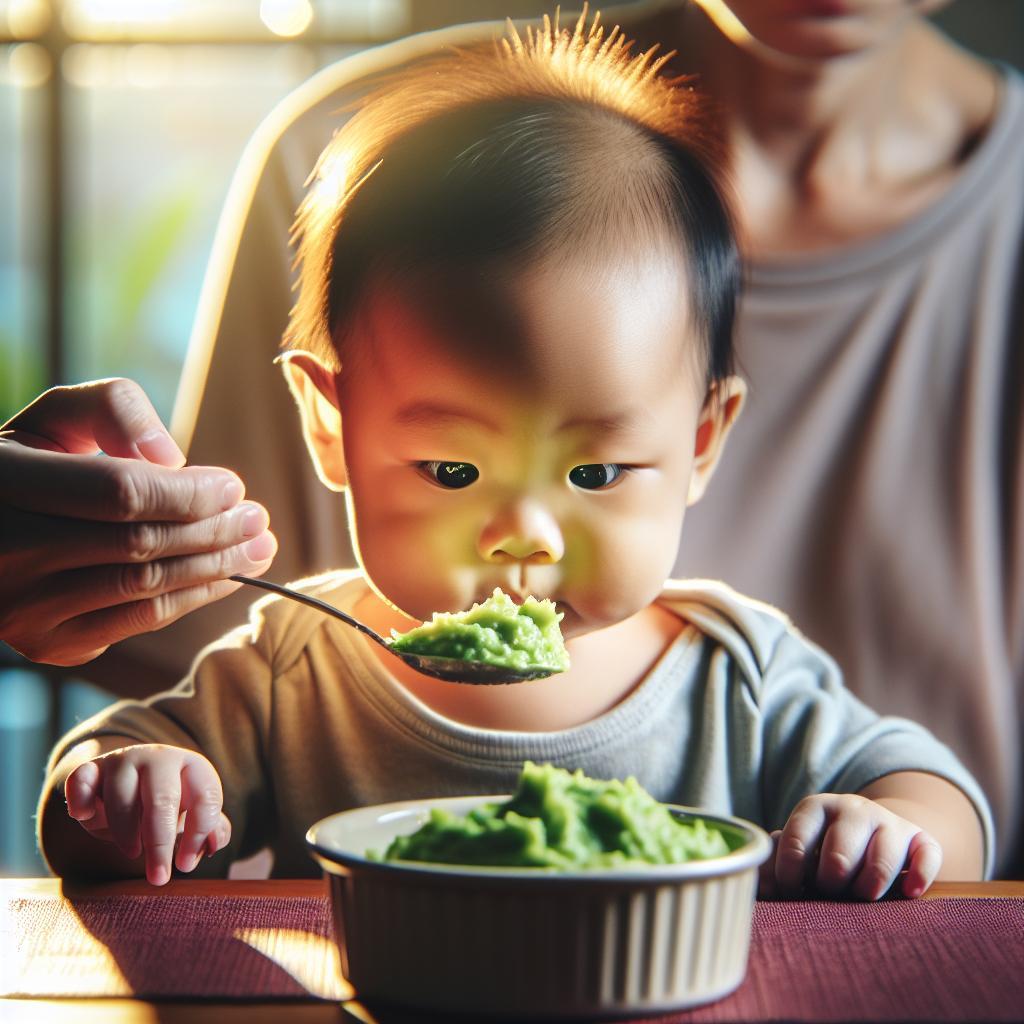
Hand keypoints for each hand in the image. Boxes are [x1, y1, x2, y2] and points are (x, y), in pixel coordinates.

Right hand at [0, 378, 276, 664]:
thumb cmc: (34, 464)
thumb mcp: (59, 417)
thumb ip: (113, 409)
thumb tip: (171, 458)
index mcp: (2, 481)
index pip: (118, 492)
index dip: (186, 492)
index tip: (232, 486)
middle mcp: (4, 551)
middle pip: (139, 543)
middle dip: (214, 530)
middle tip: (258, 518)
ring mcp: (22, 607)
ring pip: (144, 587)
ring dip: (216, 567)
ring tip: (259, 547)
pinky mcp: (48, 643)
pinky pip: (139, 620)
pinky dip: (192, 598)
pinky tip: (227, 577)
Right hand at [64, 743, 231, 885]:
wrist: (135, 779)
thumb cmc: (173, 804)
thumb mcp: (197, 813)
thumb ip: (212, 830)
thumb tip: (212, 844)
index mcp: (193, 766)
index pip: (206, 798)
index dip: (197, 835)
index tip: (185, 865)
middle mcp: (160, 758)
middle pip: (162, 800)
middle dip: (159, 844)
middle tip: (158, 879)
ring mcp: (124, 760)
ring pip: (120, 797)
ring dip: (125, 832)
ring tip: (132, 851)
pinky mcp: (93, 769)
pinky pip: (81, 780)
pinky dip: (80, 800)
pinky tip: (86, 817)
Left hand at [758, 793, 941, 900]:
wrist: (872, 833)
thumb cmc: (824, 848)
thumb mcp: (798, 847)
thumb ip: (774, 863)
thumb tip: (758, 887)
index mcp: (815, 807)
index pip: (795, 842)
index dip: (789, 876)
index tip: (791, 891)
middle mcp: (852, 808)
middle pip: (838, 858)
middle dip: (830, 887)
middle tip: (829, 894)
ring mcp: (888, 822)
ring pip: (880, 862)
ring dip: (867, 890)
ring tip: (860, 897)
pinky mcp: (921, 839)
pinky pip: (927, 856)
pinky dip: (918, 877)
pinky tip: (907, 893)